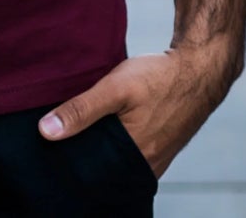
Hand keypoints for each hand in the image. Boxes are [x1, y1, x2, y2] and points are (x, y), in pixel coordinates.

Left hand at [36, 44, 237, 178]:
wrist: (199, 68)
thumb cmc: (158, 77)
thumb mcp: (116, 87)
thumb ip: (82, 109)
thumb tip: (46, 131)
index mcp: (134, 158)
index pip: (93, 176)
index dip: (72, 164)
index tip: (51, 152)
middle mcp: (146, 165)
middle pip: (104, 169)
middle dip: (84, 158)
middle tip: (59, 141)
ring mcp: (155, 157)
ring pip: (117, 161)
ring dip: (99, 149)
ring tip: (78, 133)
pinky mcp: (160, 146)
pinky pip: (129, 153)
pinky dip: (114, 144)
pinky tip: (103, 128)